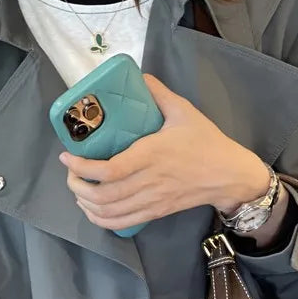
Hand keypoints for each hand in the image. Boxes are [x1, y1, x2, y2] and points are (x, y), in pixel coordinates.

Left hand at [60, 74, 269, 231]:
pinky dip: (103, 220)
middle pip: (104, 195)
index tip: (68, 156)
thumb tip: (137, 75)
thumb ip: (158, 93)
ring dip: (87, 204)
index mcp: (152, 155)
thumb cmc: (207, 143)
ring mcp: (153, 200)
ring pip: (111, 212)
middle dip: (78, 186)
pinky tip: (93, 209)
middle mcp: (150, 182)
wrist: (229, 176)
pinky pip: (124, 223)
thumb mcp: (185, 111)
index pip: (109, 170)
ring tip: (79, 190)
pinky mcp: (157, 212)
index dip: (82, 168)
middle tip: (70, 173)